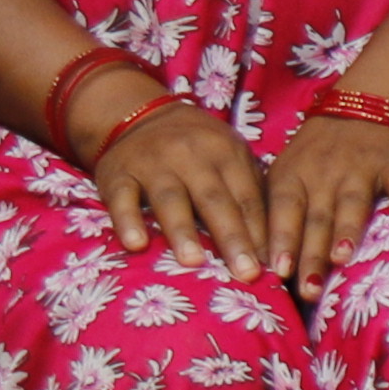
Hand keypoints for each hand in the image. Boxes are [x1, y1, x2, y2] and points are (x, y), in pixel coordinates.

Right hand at [89, 90, 265, 268]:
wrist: (142, 116)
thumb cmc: (199, 148)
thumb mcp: (230, 156)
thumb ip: (248, 193)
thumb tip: (271, 248)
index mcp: (226, 153)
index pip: (247, 197)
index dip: (260, 232)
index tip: (271, 266)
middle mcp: (191, 156)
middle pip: (214, 200)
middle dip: (232, 237)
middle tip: (244, 273)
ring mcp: (152, 164)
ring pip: (170, 199)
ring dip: (182, 231)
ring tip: (194, 263)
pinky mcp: (117, 175)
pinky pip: (122, 199)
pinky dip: (128, 221)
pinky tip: (136, 245)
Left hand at [262, 112, 388, 290]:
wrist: (364, 106)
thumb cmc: (317, 153)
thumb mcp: (288, 172)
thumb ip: (277, 212)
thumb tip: (259, 261)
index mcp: (293, 177)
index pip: (283, 211)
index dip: (281, 240)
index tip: (276, 272)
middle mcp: (324, 174)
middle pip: (317, 219)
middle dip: (312, 254)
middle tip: (308, 289)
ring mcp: (361, 168)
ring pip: (352, 203)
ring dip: (348, 229)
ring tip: (343, 257)